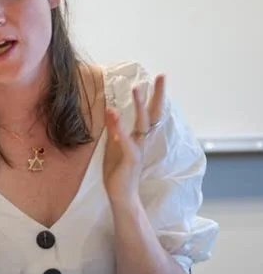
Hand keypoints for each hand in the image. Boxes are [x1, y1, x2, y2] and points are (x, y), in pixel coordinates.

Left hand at [103, 73, 165, 209]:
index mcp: (138, 138)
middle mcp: (141, 141)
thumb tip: (111, 114)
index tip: (157, 80)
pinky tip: (115, 115)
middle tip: (162, 77)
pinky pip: (127, 142)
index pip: (148, 114)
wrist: (122, 196)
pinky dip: (121, 129)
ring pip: (141, 125)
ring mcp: (137, 150)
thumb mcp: (113, 147)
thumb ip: (115, 131)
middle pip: (152, 114)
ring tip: (137, 89)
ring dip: (139, 106)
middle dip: (157, 95)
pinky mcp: (130, 160)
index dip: (153, 98)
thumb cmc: (118, 173)